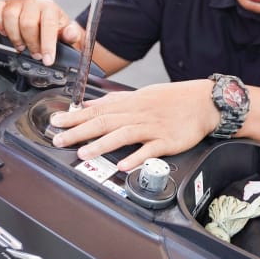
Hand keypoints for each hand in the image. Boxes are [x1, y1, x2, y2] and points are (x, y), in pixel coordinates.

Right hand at [0, 0, 82, 64]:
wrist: (46, 25)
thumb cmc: (56, 30)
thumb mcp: (69, 35)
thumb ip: (72, 34)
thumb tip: (70, 32)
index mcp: (50, 8)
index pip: (48, 25)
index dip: (47, 45)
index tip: (47, 60)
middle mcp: (33, 3)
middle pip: (27, 23)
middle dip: (31, 43)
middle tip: (36, 53)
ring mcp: (17, 3)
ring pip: (10, 16)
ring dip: (14, 36)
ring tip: (22, 45)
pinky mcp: (3, 5)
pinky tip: (4, 33)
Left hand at [49, 80, 218, 170]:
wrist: (203, 102)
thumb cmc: (172, 99)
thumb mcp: (141, 94)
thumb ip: (115, 101)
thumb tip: (90, 105)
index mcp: (130, 103)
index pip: (97, 109)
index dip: (75, 116)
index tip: (56, 121)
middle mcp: (138, 114)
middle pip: (105, 121)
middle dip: (79, 131)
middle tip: (59, 139)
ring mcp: (152, 128)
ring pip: (123, 134)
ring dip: (102, 144)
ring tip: (84, 153)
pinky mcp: (167, 141)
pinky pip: (149, 149)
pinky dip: (136, 156)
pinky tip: (124, 164)